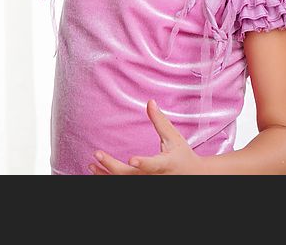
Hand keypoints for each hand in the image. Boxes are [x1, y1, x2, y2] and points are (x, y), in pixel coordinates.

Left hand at [88, 99, 205, 174]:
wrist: (194, 176)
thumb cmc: (182, 155)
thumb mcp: (174, 138)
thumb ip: (160, 121)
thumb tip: (150, 101)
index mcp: (166, 164)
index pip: (153, 165)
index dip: (143, 163)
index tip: (132, 160)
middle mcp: (155, 177)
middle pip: (132, 176)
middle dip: (113, 167)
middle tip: (97, 154)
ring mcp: (149, 182)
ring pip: (125, 183)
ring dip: (106, 175)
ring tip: (91, 165)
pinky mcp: (143, 184)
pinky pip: (125, 184)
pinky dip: (109, 178)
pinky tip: (98, 171)